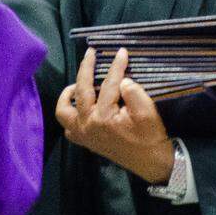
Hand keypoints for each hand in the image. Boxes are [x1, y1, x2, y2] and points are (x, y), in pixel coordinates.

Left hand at [56, 47, 174, 183]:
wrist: (151, 162)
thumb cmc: (150, 136)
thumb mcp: (147, 112)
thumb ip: (133, 92)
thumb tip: (121, 80)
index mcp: (103, 117)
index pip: (108, 85)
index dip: (116, 66)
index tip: (121, 52)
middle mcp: (88, 125)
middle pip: (81, 91)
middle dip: (85, 69)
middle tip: (91, 53)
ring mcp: (84, 135)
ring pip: (64, 112)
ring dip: (68, 95)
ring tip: (77, 83)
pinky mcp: (86, 142)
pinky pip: (69, 127)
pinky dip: (70, 114)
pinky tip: (79, 106)